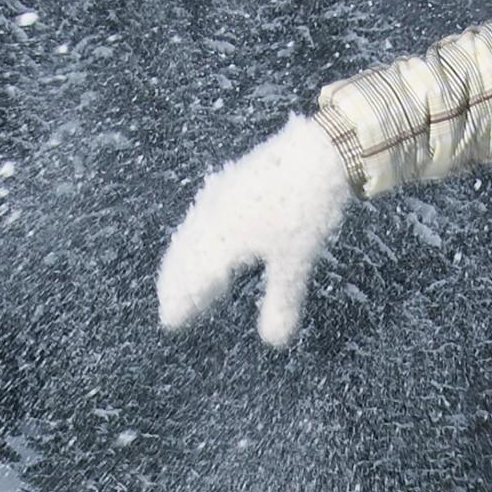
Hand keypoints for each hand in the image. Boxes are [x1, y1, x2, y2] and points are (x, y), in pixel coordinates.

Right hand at [154, 115, 350, 345]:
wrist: (321, 150)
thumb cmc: (306, 207)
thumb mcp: (296, 261)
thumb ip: (281, 302)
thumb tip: (273, 341)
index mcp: (221, 238)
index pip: (191, 278)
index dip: (181, 302)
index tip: (171, 322)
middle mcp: (211, 217)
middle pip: (184, 255)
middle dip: (175, 283)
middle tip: (170, 304)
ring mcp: (220, 196)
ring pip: (191, 234)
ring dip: (183, 260)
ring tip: (181, 277)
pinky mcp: (232, 183)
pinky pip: (203, 217)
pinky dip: (197, 238)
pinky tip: (208, 238)